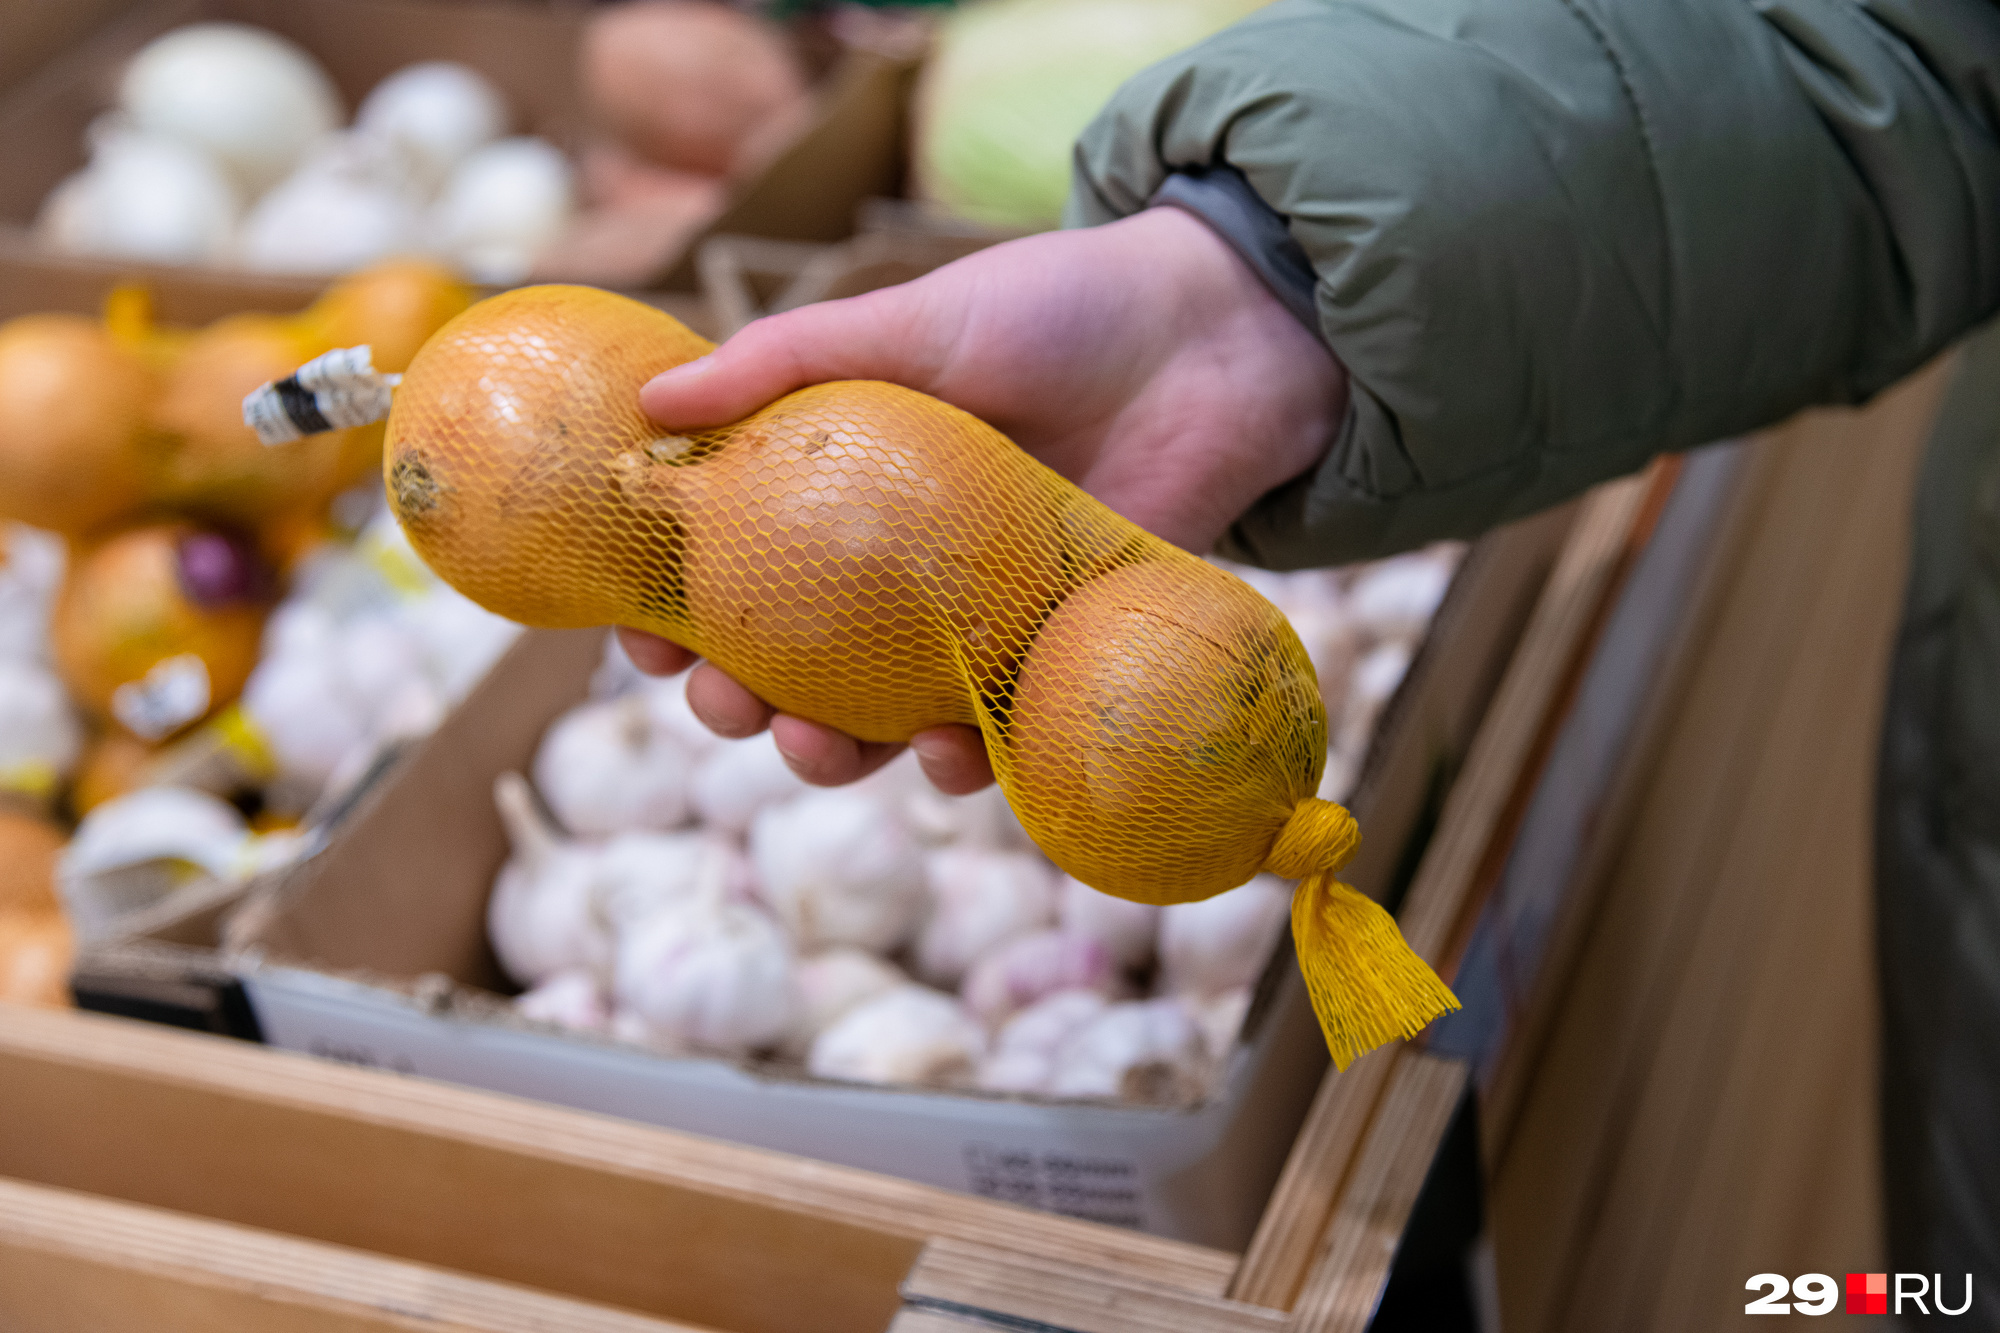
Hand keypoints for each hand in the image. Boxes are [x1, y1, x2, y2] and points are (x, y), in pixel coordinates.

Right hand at [620, 205, 1346, 791]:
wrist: (1214, 339)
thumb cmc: (1055, 311)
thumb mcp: (910, 322)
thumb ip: (787, 361)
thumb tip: (650, 407)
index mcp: (840, 490)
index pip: (731, 567)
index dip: (676, 614)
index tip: (642, 640)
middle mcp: (895, 567)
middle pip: (791, 661)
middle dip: (739, 703)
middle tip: (722, 703)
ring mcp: (973, 617)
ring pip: (881, 718)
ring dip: (832, 753)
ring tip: (810, 746)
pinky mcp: (1054, 653)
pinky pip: (996, 732)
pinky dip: (963, 760)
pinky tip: (946, 753)